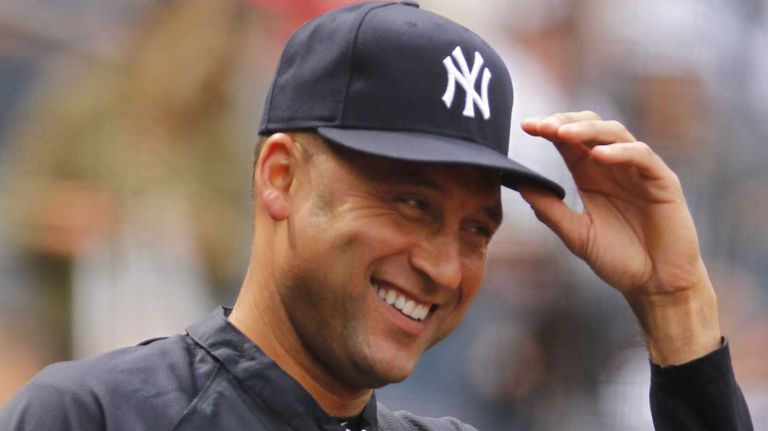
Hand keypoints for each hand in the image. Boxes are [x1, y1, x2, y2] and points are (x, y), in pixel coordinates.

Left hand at [519, 111, 720, 364]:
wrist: (655, 284)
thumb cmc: (618, 259)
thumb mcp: (576, 233)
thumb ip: (549, 209)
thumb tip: (518, 183)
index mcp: (590, 174)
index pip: (568, 141)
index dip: (548, 128)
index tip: (526, 126)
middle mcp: (613, 166)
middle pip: (590, 127)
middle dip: (564, 122)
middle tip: (541, 125)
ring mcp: (639, 170)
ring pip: (615, 134)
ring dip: (587, 131)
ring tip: (563, 134)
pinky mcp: (662, 181)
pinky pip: (642, 156)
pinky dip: (620, 152)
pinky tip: (599, 156)